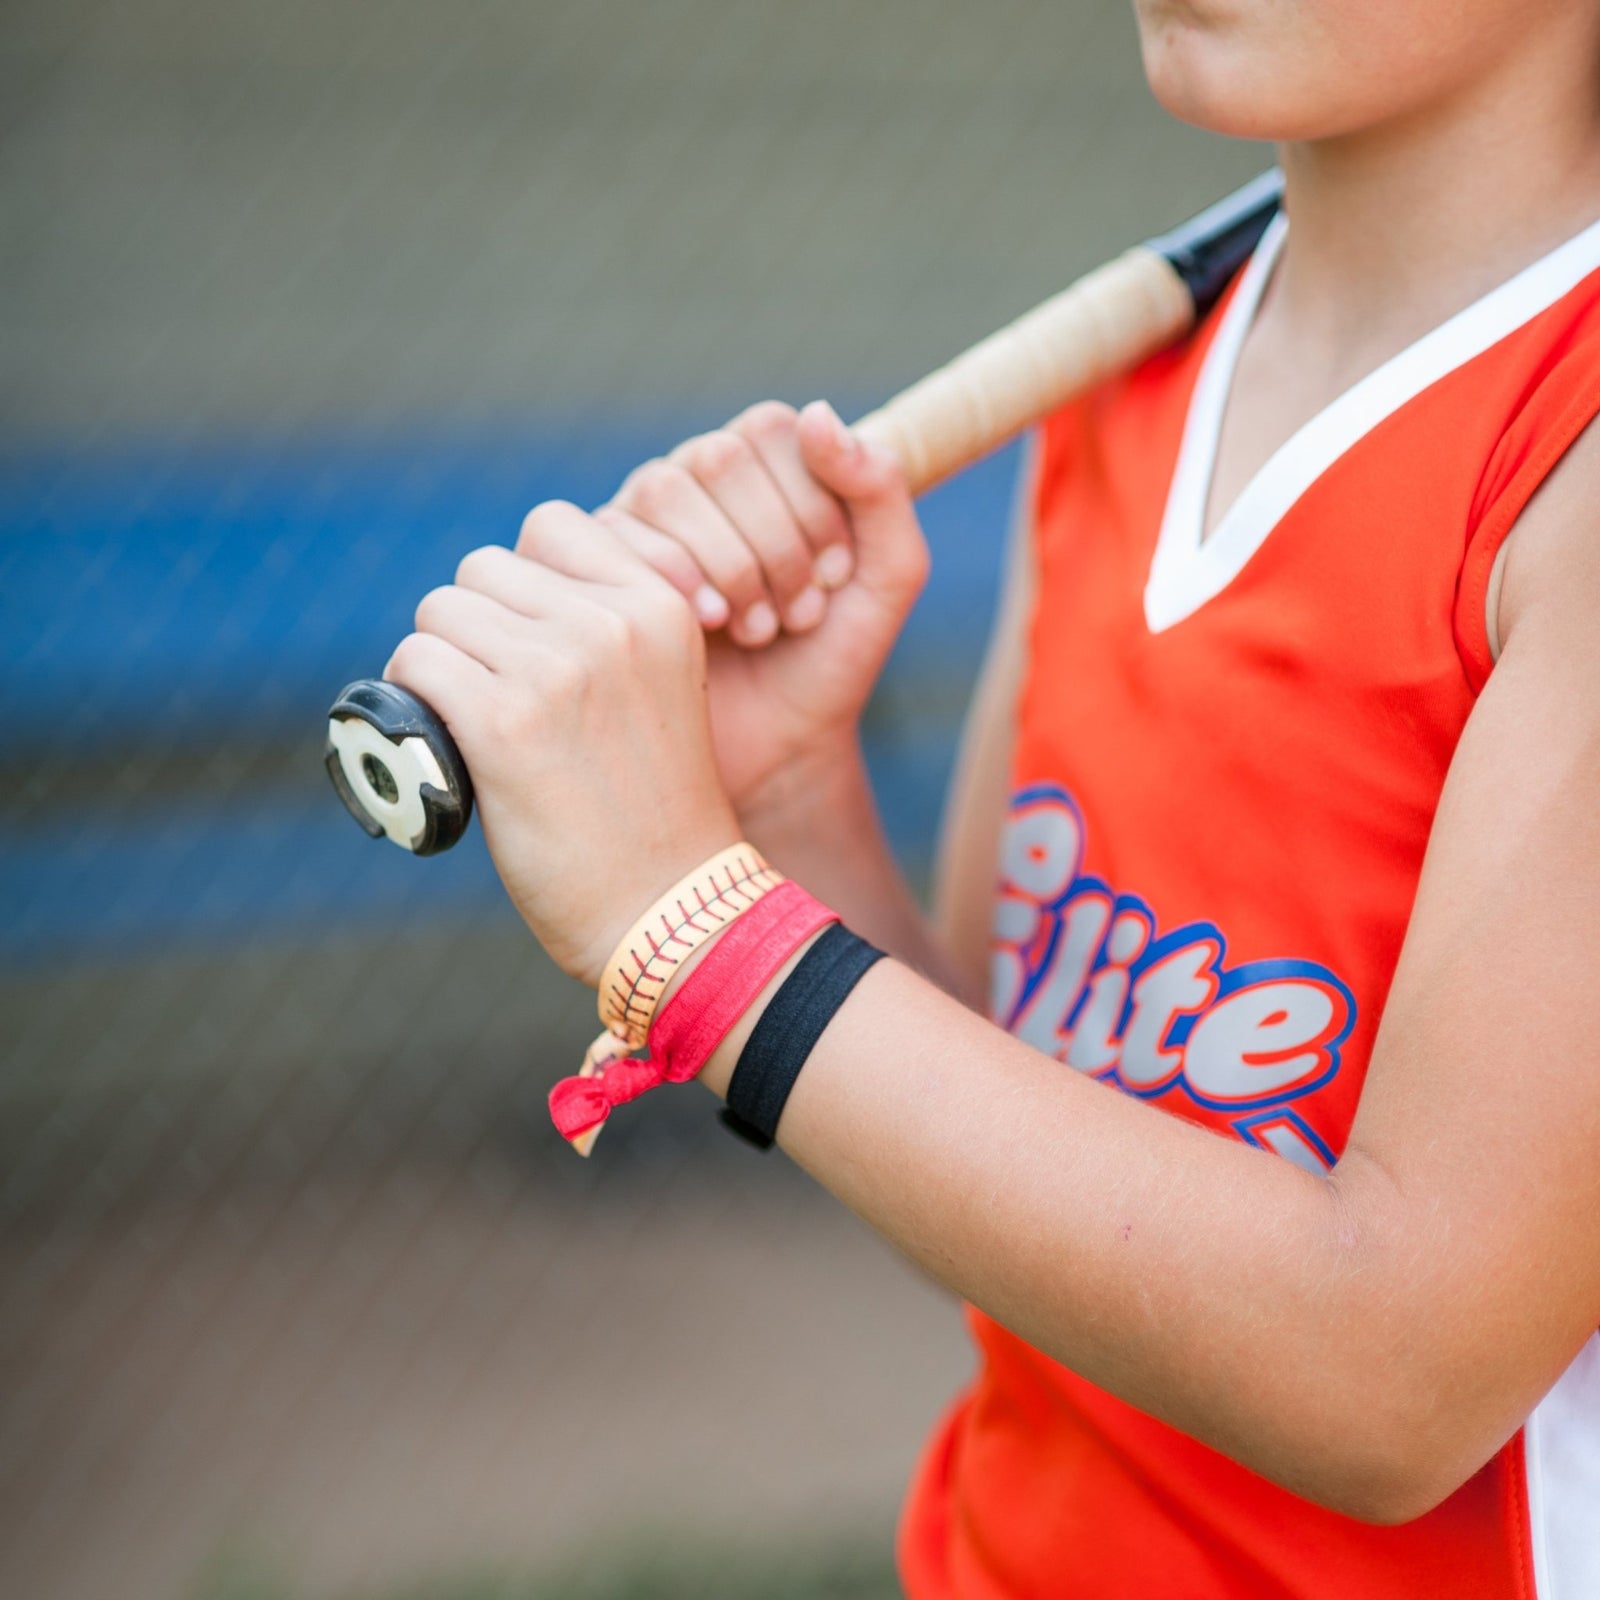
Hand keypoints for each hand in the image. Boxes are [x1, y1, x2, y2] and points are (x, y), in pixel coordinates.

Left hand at [383, 506, 739, 985]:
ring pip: (439, 611)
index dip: (523, 581)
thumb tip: (503, 593)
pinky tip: (440, 740)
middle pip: (482, 569)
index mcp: (660, 606)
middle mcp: (610, 623)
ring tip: (469, 721)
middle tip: (493, 695)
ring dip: (439, 662)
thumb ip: (606, 630)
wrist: (669, 910)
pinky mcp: (502, 723)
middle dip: (475, 627)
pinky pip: (417, 664)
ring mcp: (556, 669)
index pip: (552, 526)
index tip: (529, 642)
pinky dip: (411, 701)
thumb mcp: (663, 688)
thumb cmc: (656, 813)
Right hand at [596, 400, 929, 816]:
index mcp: (765, 466)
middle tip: (797, 615)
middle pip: (719, 457)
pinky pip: (616, 539)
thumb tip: (816, 413)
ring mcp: (642, 520)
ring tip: (758, 631)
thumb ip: (879, 490)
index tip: (834, 577)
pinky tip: (708, 633)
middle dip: (771, 545)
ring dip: (726, 567)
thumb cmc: (829, 662)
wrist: (775, 750)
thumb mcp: (886, 579)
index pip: (773, 428)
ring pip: (664, 491)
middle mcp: (697, 480)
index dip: (810, 503)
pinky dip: (676, 584)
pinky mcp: (598, 568)